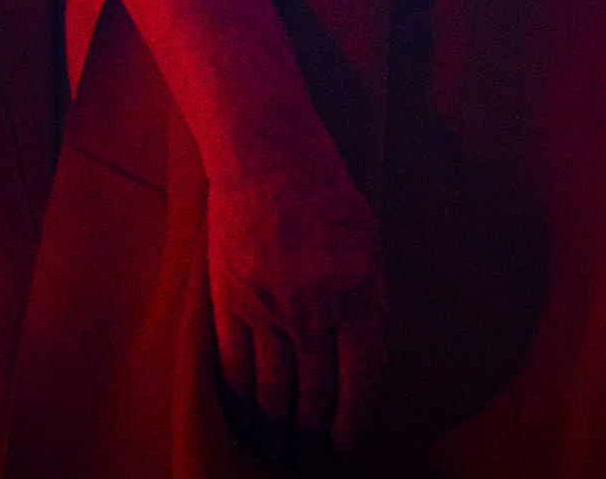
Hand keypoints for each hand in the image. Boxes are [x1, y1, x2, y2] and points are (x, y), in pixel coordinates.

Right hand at [208, 143, 387, 464]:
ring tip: (275, 451)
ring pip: (271, 390)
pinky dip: (238, 401)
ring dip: (274, 428)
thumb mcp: (369, 243)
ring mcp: (267, 310)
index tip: (345, 444)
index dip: (352, 419)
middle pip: (313, 393)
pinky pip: (233, 367)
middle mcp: (313, 312)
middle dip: (313, 433)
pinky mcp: (230, 302)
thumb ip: (372, 303)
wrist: (267, 157)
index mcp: (356, 296)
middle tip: (310, 457)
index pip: (359, 378)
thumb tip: (375, 358)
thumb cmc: (327, 193)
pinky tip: (241, 419)